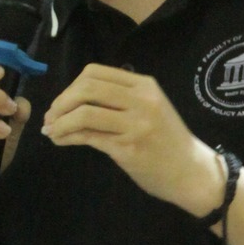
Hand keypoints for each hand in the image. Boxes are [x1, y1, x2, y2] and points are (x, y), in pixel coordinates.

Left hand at [42, 66, 225, 216]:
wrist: (192, 172)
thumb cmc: (168, 141)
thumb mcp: (151, 108)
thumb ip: (121, 98)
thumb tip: (75, 98)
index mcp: (144, 85)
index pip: (94, 73)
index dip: (70, 86)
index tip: (62, 102)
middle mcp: (141, 101)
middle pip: (86, 89)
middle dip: (61, 102)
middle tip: (52, 117)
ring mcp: (136, 125)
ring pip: (84, 113)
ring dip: (59, 122)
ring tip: (52, 131)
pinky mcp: (128, 149)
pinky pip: (88, 137)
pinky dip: (67, 137)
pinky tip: (60, 140)